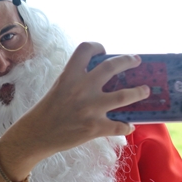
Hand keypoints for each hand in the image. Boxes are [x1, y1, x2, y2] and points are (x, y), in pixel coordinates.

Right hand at [2, 42, 149, 166]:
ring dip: (138, 92)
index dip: (97, 46)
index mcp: (69, 76)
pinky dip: (127, 126)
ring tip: (145, 90)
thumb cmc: (46, 111)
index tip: (104, 50)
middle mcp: (82, 88)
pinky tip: (129, 125)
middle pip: (112, 66)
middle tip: (136, 60)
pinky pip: (119, 125)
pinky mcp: (94, 127)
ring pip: (124, 95)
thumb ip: (76, 80)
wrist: (36, 135)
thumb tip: (99, 77)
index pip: (86, 49)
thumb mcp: (58, 88)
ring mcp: (90, 108)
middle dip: (128, 61)